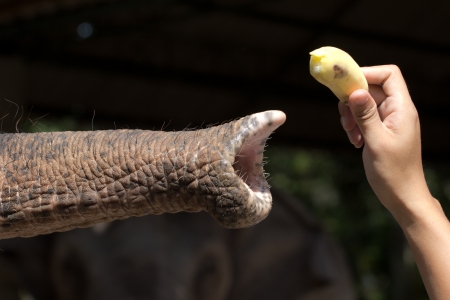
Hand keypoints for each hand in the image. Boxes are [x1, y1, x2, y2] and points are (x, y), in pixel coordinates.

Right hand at [338, 65, 430, 215]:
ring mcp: (389, 121)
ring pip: (365, 104)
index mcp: (402, 109)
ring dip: (352, 115)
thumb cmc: (394, 172)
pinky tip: (355, 141)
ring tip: (350, 133)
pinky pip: (364, 118)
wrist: (402, 195)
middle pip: (372, 88)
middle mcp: (397, 111)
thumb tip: (355, 91)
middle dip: (354, 100)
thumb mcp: (376, 142)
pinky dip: (355, 126)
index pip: (388, 75)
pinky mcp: (381, 131)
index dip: (367, 74)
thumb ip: (366, 115)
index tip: (346, 86)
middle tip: (345, 118)